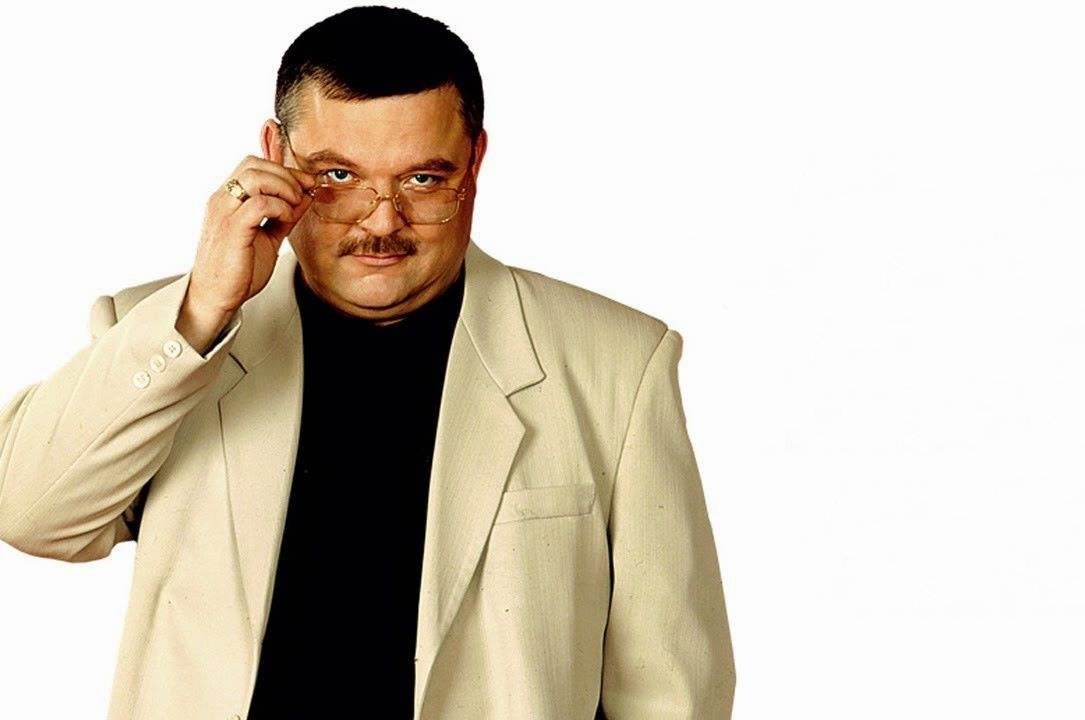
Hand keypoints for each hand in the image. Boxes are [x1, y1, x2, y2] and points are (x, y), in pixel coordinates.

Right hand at [176, 156, 316, 354]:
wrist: (215, 297)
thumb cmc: (239, 269)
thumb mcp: (269, 237)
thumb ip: (285, 215)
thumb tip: (307, 196)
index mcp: (227, 199)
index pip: (253, 165)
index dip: (284, 169)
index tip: (307, 182)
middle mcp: (222, 200)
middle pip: (254, 164)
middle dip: (286, 174)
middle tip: (304, 191)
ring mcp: (224, 212)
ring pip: (255, 177)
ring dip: (283, 187)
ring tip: (294, 206)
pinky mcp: (232, 229)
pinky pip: (259, 203)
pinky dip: (280, 206)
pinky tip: (287, 218)